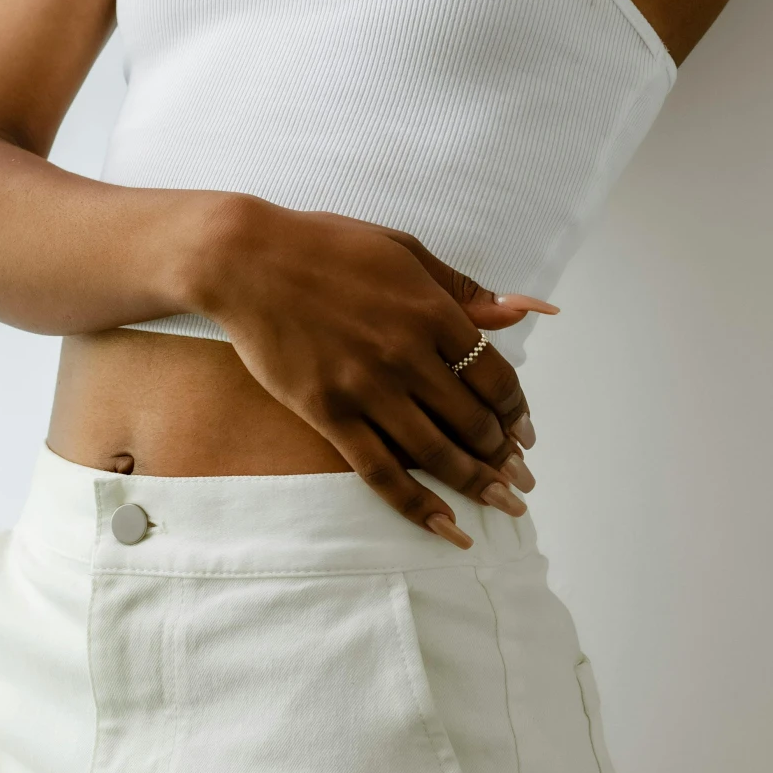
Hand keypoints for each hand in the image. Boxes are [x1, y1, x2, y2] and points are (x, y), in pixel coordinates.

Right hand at [187, 193, 551, 546]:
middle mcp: (406, 354)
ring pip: (435, 452)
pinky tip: (446, 526)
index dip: (516, 410)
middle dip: (505, 455)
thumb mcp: (404, 250)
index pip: (494, 375)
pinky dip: (417, 504)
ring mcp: (366, 388)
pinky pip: (380, 471)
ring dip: (477, 483)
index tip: (524, 430)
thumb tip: (523, 310)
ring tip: (503, 504)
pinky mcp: (328, 414)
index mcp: (431, 310)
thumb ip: (463, 289)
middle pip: (472, 420)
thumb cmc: (327, 246)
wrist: (248, 260)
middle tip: (521, 478)